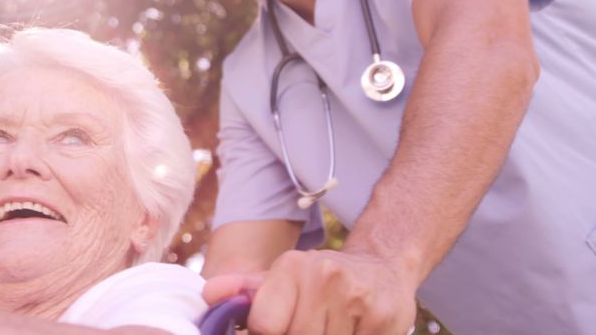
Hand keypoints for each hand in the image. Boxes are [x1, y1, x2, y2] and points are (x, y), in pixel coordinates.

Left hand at [203, 250, 417, 334]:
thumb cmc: (321, 281)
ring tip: (330, 327)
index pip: (265, 325)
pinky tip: (350, 331)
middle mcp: (324, 277)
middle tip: (308, 326)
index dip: (267, 334)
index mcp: (293, 267)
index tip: (275, 329)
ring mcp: (357, 298)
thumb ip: (245, 290)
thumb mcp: (282, 279)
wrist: (382, 268)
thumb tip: (209, 295)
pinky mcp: (385, 319)